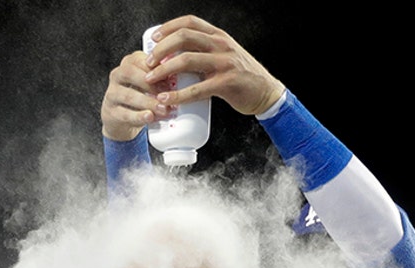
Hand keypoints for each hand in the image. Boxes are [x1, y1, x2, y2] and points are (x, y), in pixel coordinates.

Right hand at [102, 52, 175, 140]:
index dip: (155, 67)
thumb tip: (181, 78)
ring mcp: (112, 94)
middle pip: (130, 73)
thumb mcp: (150, 82)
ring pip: (128, 95)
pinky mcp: (111, 112)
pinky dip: (139, 116)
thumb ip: (161, 77)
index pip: (139, 58)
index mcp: (128, 63)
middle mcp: (117, 75)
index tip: (170, 77)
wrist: (121, 117)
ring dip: (148, 102)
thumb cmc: (140, 95)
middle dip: (151, 84)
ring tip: (164, 109)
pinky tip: (150, 117)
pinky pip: (124, 114)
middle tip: (167, 94)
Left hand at [143, 16, 285, 116]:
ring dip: (164, 70)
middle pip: (184, 38)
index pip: (189, 22)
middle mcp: (221, 45)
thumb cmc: (242, 76)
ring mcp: (225, 63)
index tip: (153, 39)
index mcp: (218, 36)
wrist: (266, 92)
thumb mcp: (224, 56)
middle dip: (161, 49)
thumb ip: (204, 52)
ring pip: (187, 60)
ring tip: (151, 80)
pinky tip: (167, 99)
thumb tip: (173, 57)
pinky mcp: (227, 83)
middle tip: (148, 63)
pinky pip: (197, 88)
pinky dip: (178, 94)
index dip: (168, 28)